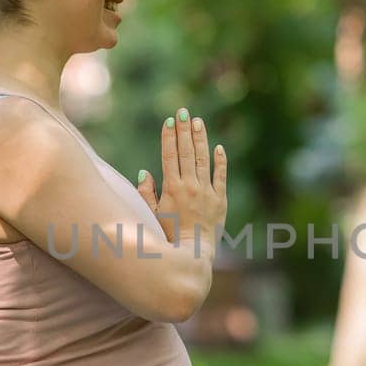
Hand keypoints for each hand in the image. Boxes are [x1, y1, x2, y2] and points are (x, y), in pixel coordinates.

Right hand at [136, 107, 226, 249]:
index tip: (169, 121)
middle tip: (183, 112)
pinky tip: (218, 147)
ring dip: (200, 139)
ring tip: (198, 121)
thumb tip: (144, 172)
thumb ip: (147, 193)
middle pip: (187, 152)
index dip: (169, 137)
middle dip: (184, 130)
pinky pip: (221, 176)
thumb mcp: (152, 214)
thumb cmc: (168, 236)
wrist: (193, 253)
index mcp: (172, 188)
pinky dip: (220, 161)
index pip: (170, 156)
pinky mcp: (220, 200)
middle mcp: (190, 186)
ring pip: (204, 160)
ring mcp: (207, 192)